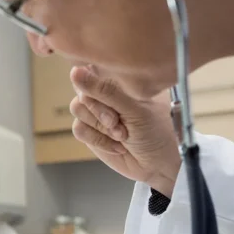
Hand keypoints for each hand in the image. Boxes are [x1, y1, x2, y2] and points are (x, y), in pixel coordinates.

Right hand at [69, 65, 181, 197]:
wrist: (159, 166)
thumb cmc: (157, 132)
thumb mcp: (134, 108)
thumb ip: (104, 91)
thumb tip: (74, 72)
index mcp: (122, 79)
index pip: (94, 68)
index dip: (95, 83)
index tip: (110, 100)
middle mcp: (108, 93)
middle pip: (82, 91)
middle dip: (100, 111)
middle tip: (120, 122)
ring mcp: (98, 112)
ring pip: (77, 110)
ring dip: (100, 127)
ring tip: (122, 135)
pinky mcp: (92, 132)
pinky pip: (79, 129)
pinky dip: (98, 140)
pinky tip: (117, 145)